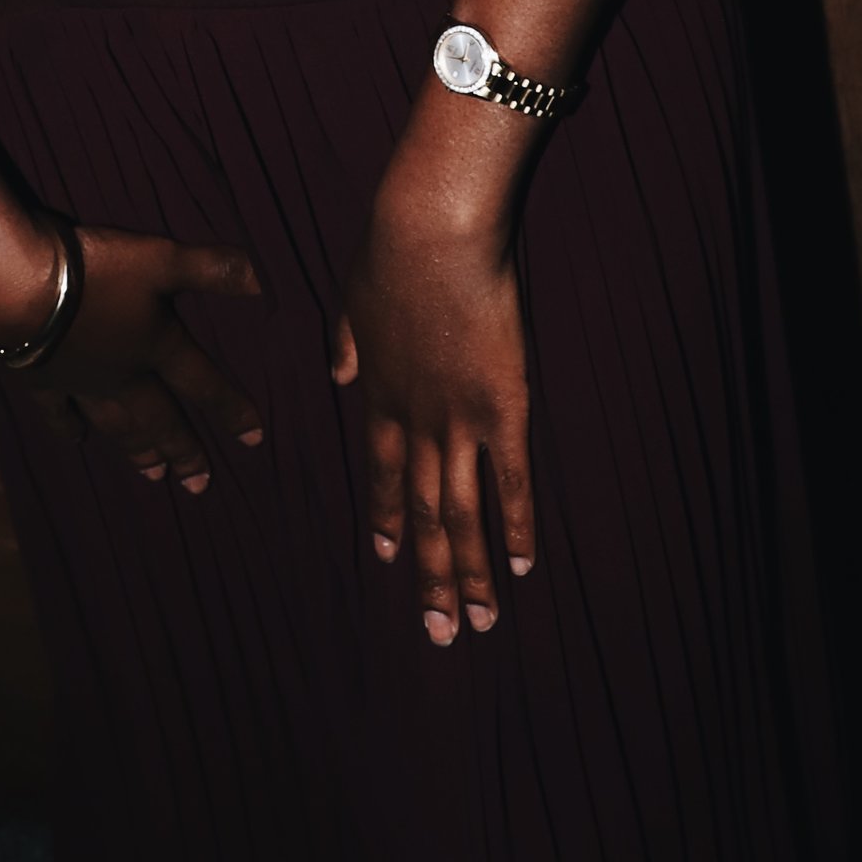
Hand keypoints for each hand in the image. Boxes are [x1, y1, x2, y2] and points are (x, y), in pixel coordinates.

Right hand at [0, 225, 265, 494]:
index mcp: (155, 348)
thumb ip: (211, 269)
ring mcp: (80, 383)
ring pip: (115, 424)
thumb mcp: (161, 260)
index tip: (254, 441)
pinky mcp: (41, 380)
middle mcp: (123, 376)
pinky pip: (59, 413)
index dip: (231, 409)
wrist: (18, 290)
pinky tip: (75, 442)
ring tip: (153, 475)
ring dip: (136, 449)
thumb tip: (265, 280)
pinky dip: (68, 429)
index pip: (202, 384)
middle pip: (159, 418)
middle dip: (182, 449)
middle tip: (199, 485)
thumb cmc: (95, 273)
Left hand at [331, 181, 534, 644]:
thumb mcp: (352, 295)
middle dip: (429, 575)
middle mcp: (416, 422)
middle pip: (422, 513)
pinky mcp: (503, 409)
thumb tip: (336, 372)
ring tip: (479, 624)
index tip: (385, 558)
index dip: (384, 518)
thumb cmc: (391, 247)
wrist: (429, 229)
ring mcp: (459, 421)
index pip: (380, 473)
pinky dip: (517, 528)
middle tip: (437, 632)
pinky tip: (525, 568)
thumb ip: (345, 341)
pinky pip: (511, 482)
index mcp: (380, 395)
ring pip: (462, 515)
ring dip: (471, 573)